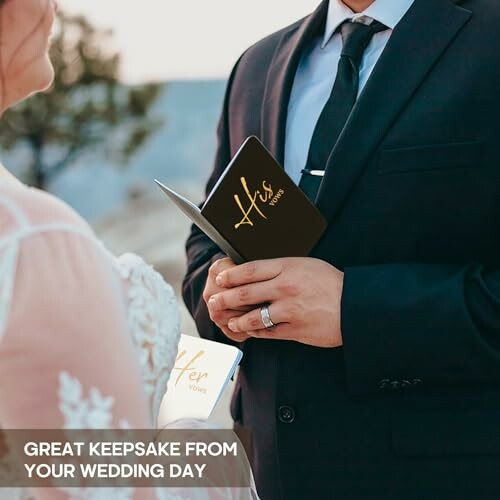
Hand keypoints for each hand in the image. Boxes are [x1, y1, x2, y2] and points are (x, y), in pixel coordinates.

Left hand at [208, 257, 343, 347]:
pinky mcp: (295, 329)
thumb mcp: (306, 265)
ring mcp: (289, 310)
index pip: (250, 270)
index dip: (231, 275)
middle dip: (225, 299)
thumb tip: (256, 273)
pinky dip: (255, 332)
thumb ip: (281, 268)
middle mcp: (285, 287)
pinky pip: (268, 332)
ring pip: (253, 316)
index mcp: (287, 267)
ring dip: (237, 320)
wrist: (356, 305)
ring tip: (229, 321)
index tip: (220, 279)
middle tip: (214, 302)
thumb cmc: (331, 283)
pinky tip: (248, 331)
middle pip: (245, 293)